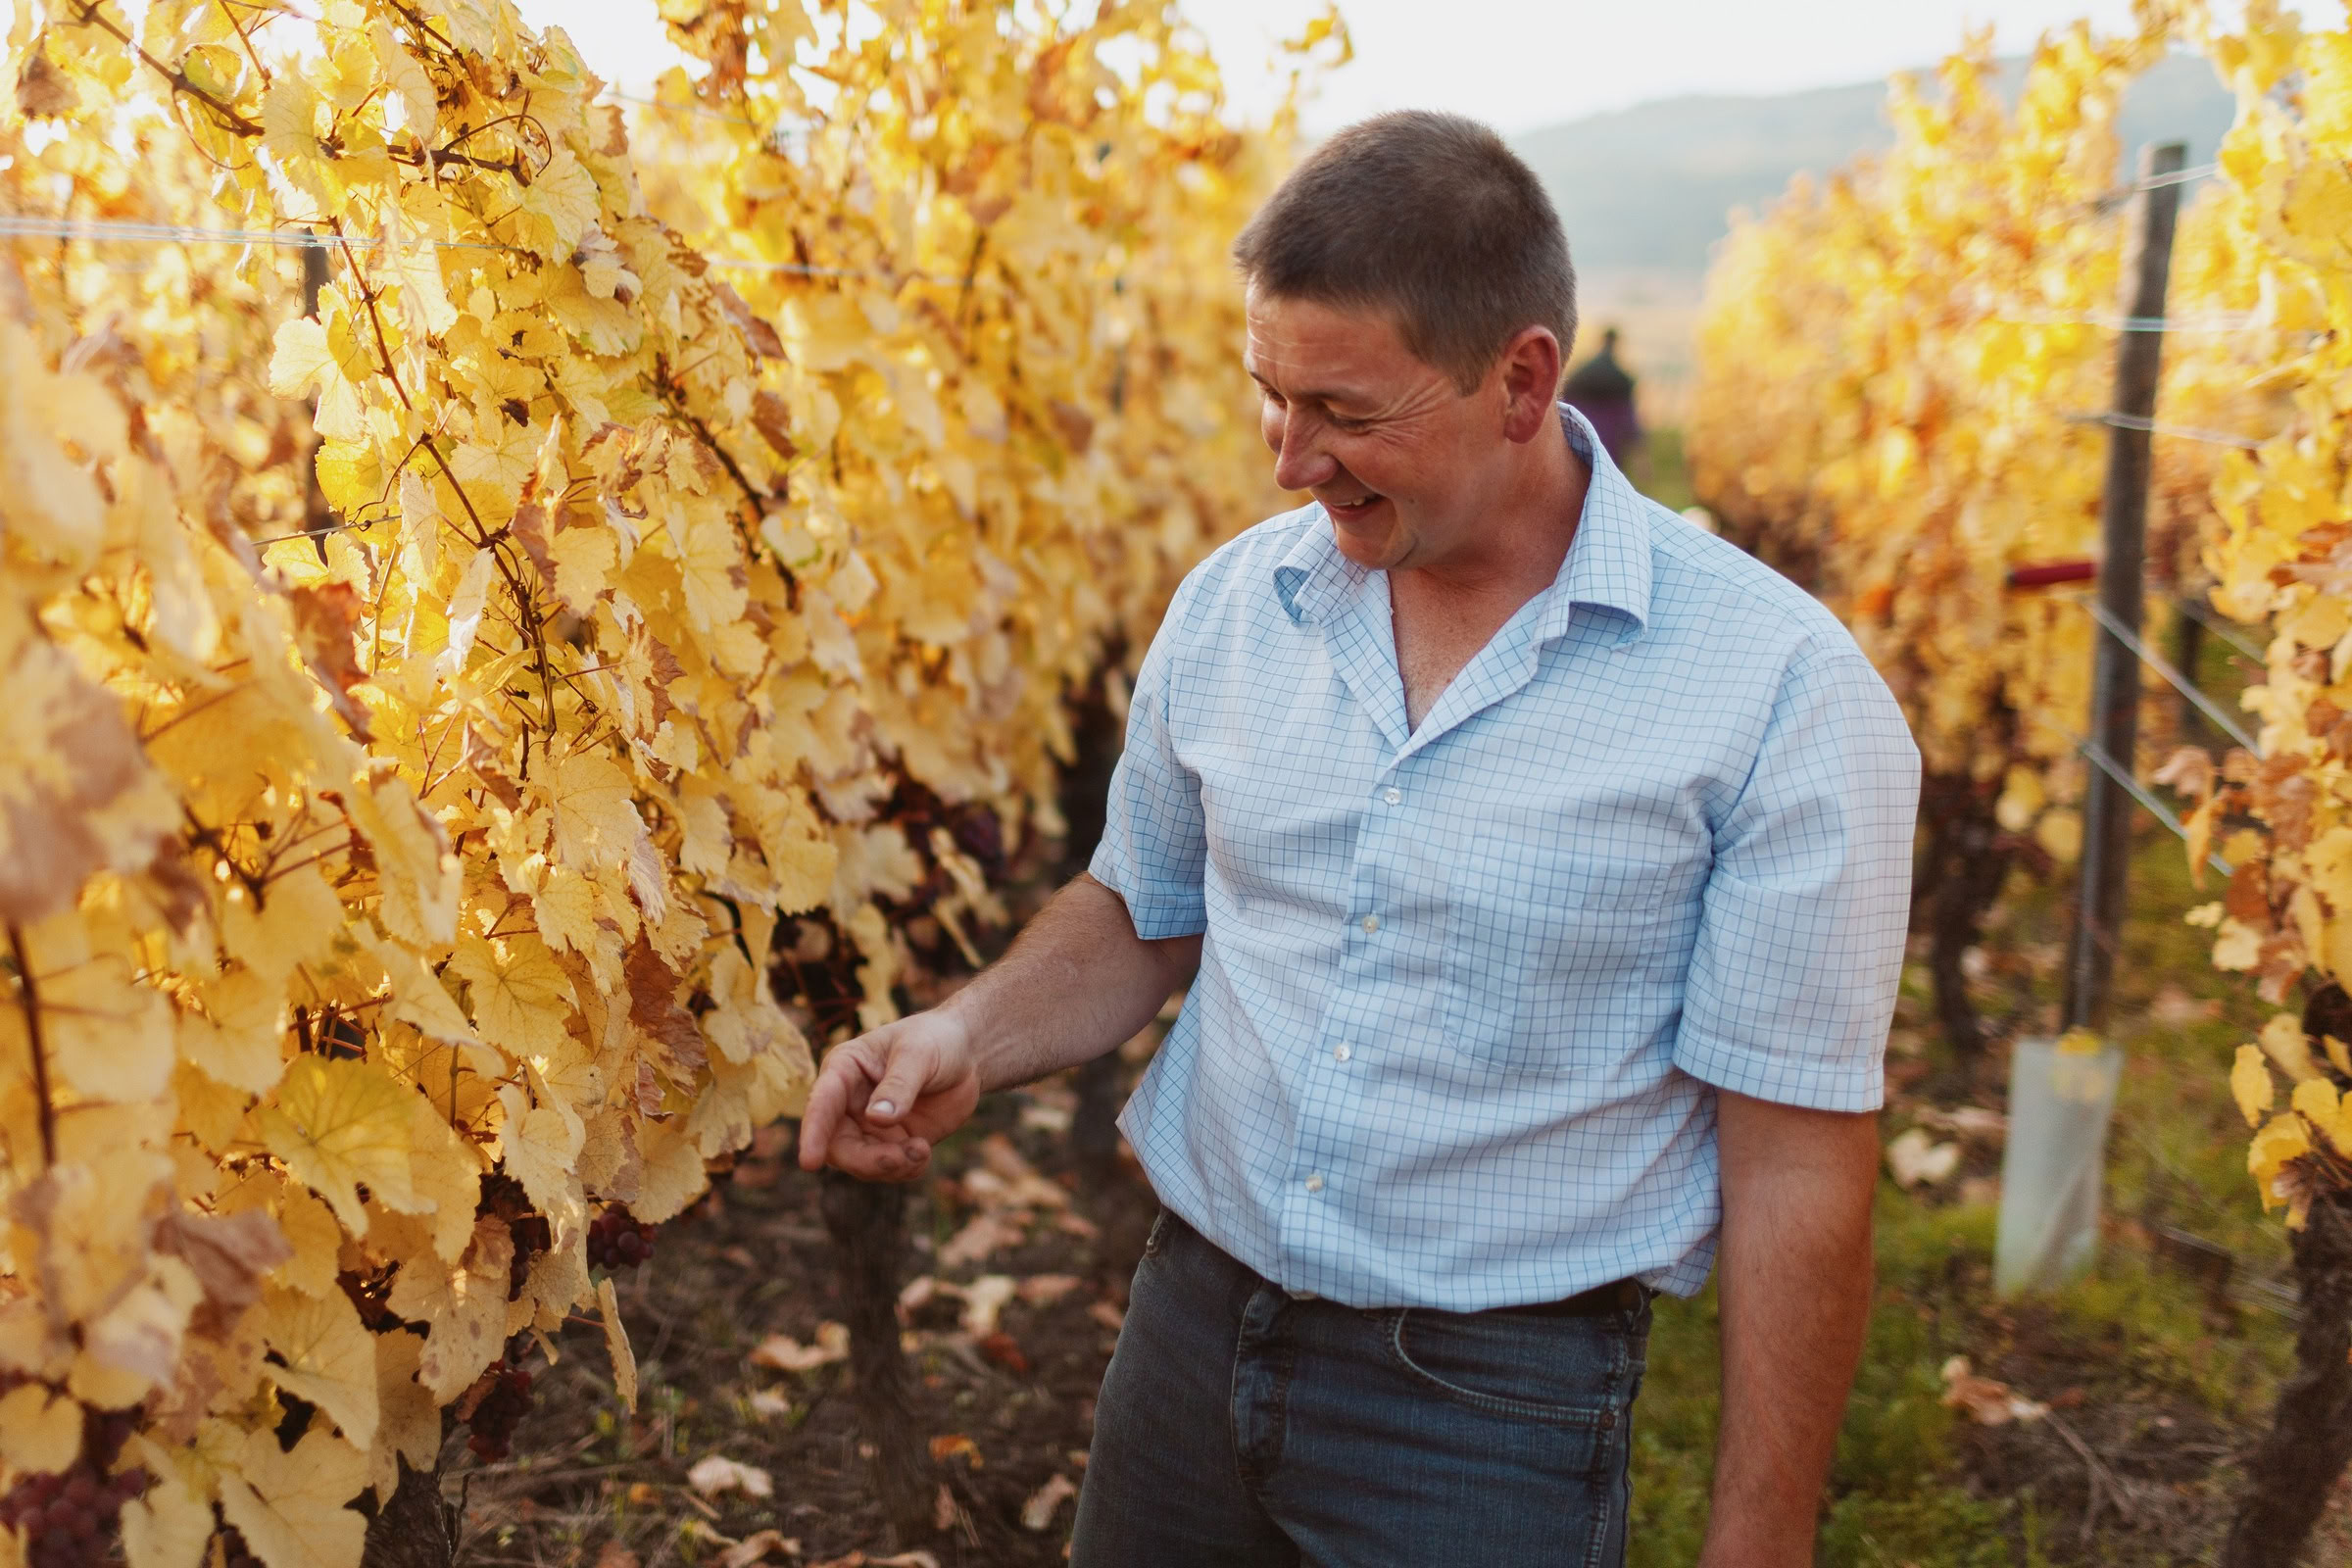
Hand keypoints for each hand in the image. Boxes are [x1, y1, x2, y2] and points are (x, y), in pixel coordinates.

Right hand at [796, 1007, 981, 1181]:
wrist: (966, 1053)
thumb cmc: (935, 1039)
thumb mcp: (918, 1054)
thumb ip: (898, 1085)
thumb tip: (876, 1119)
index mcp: (844, 1070)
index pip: (821, 1103)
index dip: (813, 1133)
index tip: (809, 1162)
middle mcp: (848, 1102)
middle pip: (838, 1145)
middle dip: (865, 1160)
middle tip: (898, 1159)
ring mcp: (869, 1126)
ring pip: (862, 1163)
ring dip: (890, 1166)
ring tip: (921, 1150)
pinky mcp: (893, 1143)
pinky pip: (889, 1168)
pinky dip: (905, 1170)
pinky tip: (923, 1152)